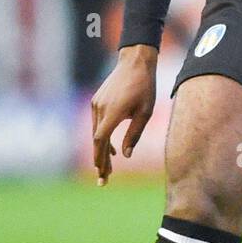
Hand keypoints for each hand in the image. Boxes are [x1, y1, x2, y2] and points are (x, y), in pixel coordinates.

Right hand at [91, 45, 157, 185]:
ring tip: (108, 169)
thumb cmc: (145, 87)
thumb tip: (125, 156)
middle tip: (104, 180)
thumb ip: (134, 134)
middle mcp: (100, 108)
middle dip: (100, 161)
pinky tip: (112, 149)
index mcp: (112, 112)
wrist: (135, 61)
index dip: (100, 158)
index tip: (102, 173)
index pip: (101, 140)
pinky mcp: (97, 101)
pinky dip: (102, 137)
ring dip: (102, 151)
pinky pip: (97, 124)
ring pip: (96, 133)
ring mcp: (96, 104)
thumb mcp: (145, 112)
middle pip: (96, 140)